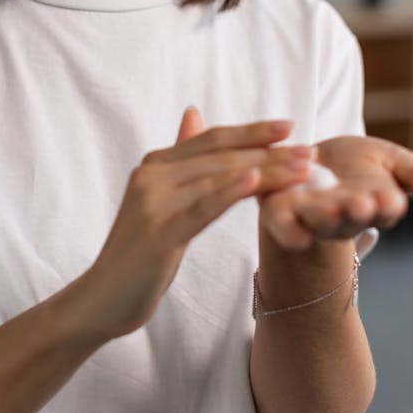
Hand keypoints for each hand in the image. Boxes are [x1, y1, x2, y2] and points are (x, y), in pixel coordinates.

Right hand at [83, 107, 316, 340]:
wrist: (102, 298)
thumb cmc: (139, 252)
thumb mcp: (160, 199)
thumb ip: (180, 159)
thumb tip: (193, 114)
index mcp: (154, 164)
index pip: (211, 140)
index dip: (251, 131)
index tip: (290, 127)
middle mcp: (151, 175)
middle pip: (220, 157)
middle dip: (269, 152)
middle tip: (310, 152)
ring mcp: (151, 202)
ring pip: (218, 179)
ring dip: (265, 171)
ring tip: (302, 169)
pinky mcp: (157, 232)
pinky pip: (200, 208)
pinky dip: (228, 192)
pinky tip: (255, 182)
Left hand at [257, 134, 412, 250]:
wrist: (311, 164)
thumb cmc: (357, 167)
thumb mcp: (389, 161)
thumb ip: (412, 173)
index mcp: (374, 206)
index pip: (383, 208)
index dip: (386, 205)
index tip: (391, 199)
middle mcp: (344, 217)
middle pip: (350, 218)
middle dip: (355, 212)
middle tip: (362, 204)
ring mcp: (311, 217)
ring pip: (317, 221)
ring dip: (324, 217)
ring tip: (332, 208)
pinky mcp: (281, 212)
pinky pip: (282, 224)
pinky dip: (286, 227)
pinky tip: (289, 224)